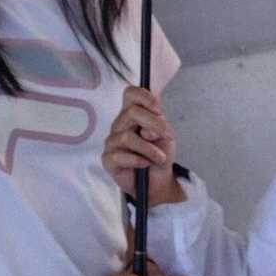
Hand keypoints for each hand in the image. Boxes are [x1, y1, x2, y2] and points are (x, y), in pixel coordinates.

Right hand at [103, 86, 184, 206]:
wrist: (158, 181)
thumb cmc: (159, 154)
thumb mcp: (166, 136)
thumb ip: (158, 125)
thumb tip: (145, 131)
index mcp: (133, 114)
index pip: (130, 94)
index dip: (145, 97)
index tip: (159, 110)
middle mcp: (120, 124)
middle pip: (131, 112)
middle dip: (154, 123)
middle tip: (167, 136)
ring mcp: (112, 141)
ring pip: (128, 137)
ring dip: (150, 149)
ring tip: (160, 158)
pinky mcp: (108, 159)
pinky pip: (120, 156)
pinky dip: (138, 161)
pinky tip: (145, 164)